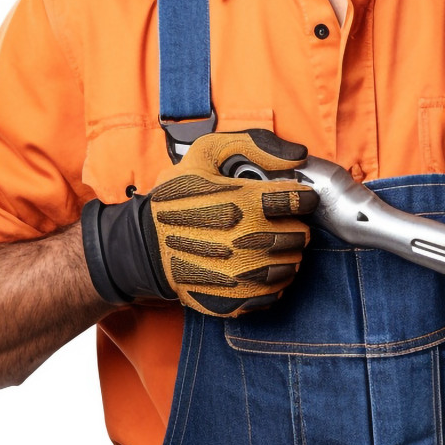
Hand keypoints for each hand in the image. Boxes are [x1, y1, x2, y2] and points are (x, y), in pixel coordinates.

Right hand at [81, 129, 317, 315]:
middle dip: (295, 226)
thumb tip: (298, 156)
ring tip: (271, 243)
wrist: (142, 245)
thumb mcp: (206, 154)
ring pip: (291, 265)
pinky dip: (275, 281)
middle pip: (300, 235)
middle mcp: (248, 240)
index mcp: (245, 202)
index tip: (295, 198)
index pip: (300, 201)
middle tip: (281, 221)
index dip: (302, 198)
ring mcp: (242, 274)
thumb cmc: (176, 196)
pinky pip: (274, 293)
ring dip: (288, 254)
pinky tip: (260, 267)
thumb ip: (255, 145)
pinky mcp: (235, 299)